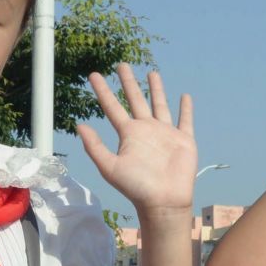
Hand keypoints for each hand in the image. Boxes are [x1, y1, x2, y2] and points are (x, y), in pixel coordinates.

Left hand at [77, 64, 196, 211]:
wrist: (163, 201)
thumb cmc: (136, 188)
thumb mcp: (110, 167)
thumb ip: (95, 147)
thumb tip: (79, 125)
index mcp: (128, 134)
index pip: (112, 107)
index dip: (103, 91)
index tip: (94, 75)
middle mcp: (146, 130)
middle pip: (135, 99)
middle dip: (128, 82)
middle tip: (121, 64)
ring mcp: (165, 134)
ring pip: (159, 105)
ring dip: (155, 90)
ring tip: (151, 72)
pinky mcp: (183, 140)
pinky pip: (185, 120)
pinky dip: (186, 109)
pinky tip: (185, 97)